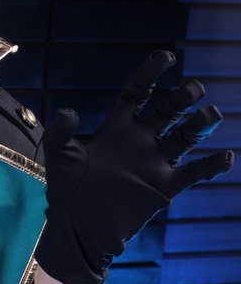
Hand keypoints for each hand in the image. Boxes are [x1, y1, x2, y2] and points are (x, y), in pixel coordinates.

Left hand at [35, 51, 233, 283]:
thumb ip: (61, 131)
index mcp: (117, 127)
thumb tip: (69, 111)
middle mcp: (140, 141)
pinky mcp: (164, 186)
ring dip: (201, 125)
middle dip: (183, 97)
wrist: (78, 227)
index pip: (140, 92)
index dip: (152, 72)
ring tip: (211, 114)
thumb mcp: (59, 154)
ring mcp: (155, 163)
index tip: (166, 56)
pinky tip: (226, 156)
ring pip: (186, 136)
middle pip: (169, 110)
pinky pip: (194, 173)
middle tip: (194, 89)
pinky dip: (211, 166)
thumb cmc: (65, 190)